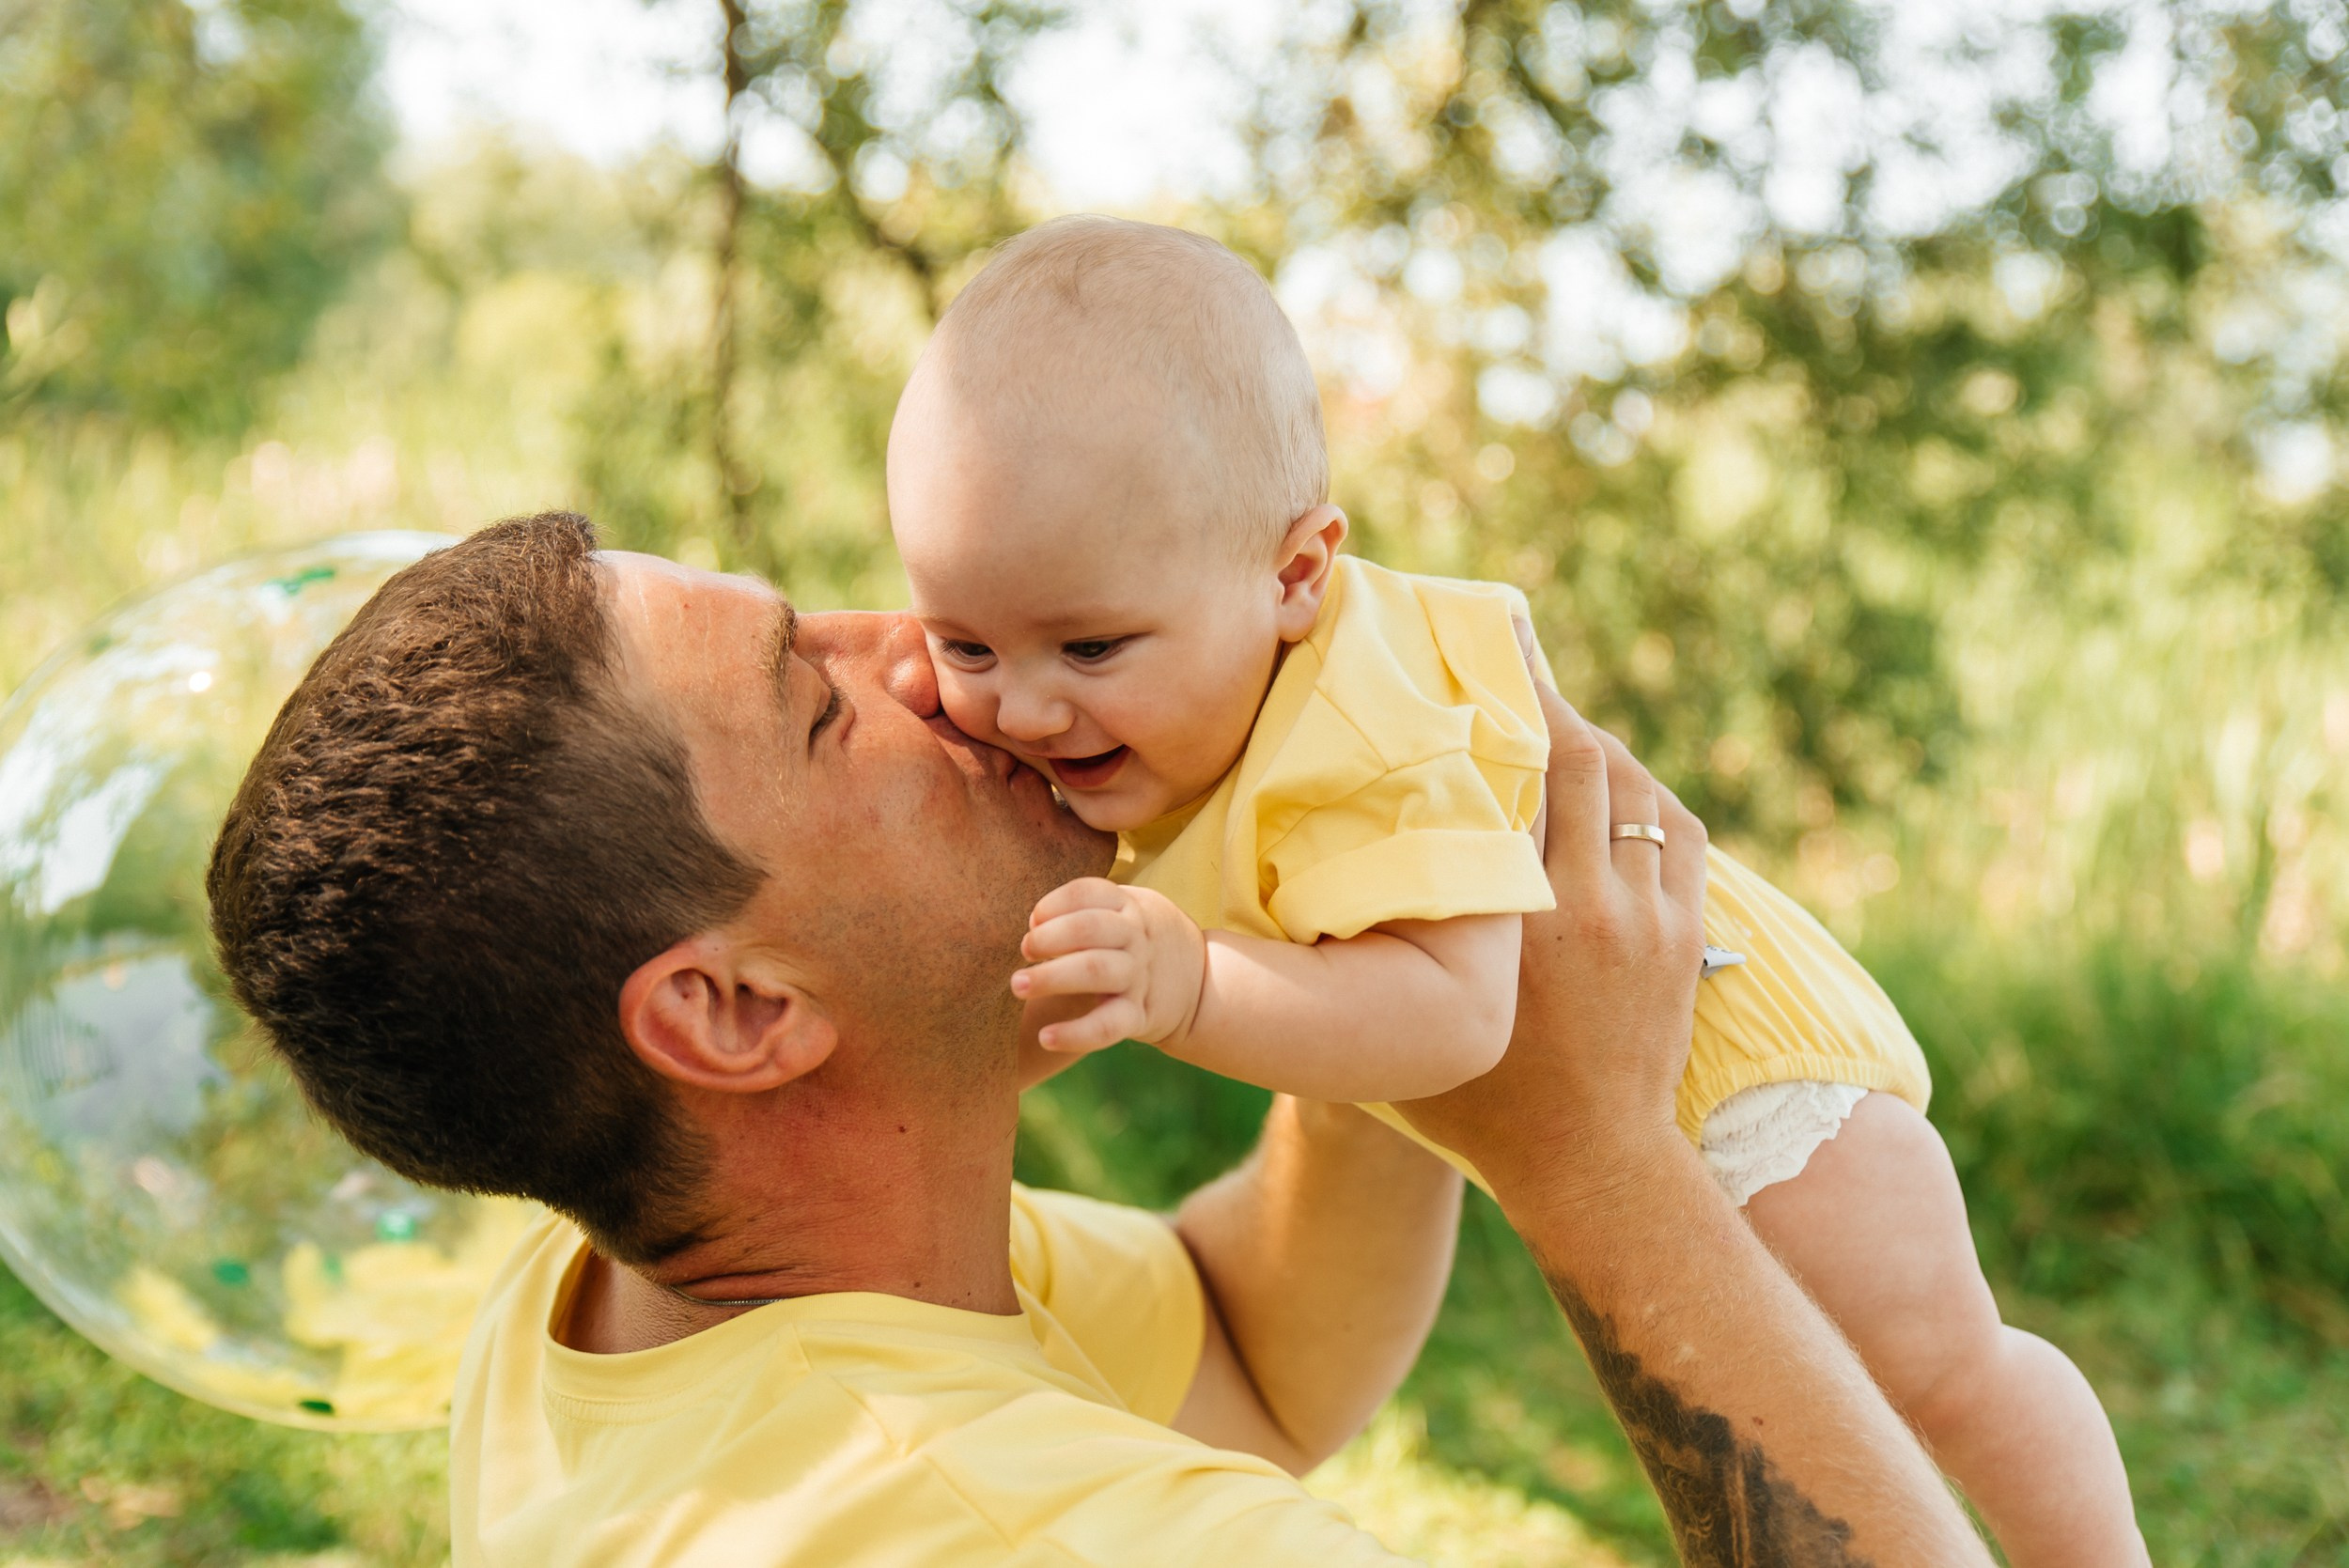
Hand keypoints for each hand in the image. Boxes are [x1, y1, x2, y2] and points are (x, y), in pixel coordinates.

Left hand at [1011, 878, 1207, 1053]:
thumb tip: (1033, 922)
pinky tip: (1045, 1037)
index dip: (1054, 904)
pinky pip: (1107, 1025)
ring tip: (1017, 985)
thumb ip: (1087, 909)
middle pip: (1089, 928)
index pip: (1088, 892)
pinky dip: (1075, 1033)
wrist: (1202, 984)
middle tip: (1024, 950)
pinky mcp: (1139, 1016)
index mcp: (1129, 906)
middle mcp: (1136, 938)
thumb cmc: (1143, 941)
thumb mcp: (1130, 909)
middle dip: (1048, 937)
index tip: (1033, 920)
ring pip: (1095, 971)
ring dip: (1052, 977)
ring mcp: (1139, 977)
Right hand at [1394, 684, 1708, 1203]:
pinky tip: (1613, 781)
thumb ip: (1383, 939)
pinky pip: (1676, 830)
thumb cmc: (1476, 1101)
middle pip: (1585, 758)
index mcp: (1519, 916)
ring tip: (1556, 715)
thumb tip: (1323, 867)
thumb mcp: (1416, 1009)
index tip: (1485, 646)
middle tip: (1515, 653)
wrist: (1591, 1164)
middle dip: (1551, 699)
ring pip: (1634, 788)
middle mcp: (1592, 904)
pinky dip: (1643, 794)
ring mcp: (1650, 918)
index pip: (1523, 774)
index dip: (1510, 701)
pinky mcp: (1685, 935)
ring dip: (1598, 744)